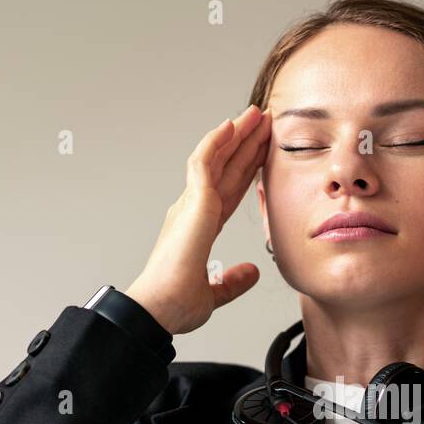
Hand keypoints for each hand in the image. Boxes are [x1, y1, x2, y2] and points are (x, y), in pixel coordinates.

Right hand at [124, 104, 271, 334]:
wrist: (160, 309)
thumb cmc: (174, 303)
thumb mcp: (214, 292)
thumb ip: (232, 280)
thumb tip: (250, 272)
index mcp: (199, 228)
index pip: (229, 190)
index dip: (246, 169)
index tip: (262, 153)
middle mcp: (192, 211)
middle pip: (225, 168)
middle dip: (245, 144)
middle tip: (264, 122)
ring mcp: (191, 205)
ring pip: (215, 158)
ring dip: (235, 134)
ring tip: (254, 115)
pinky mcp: (192, 204)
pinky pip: (203, 163)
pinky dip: (216, 142)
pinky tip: (230, 126)